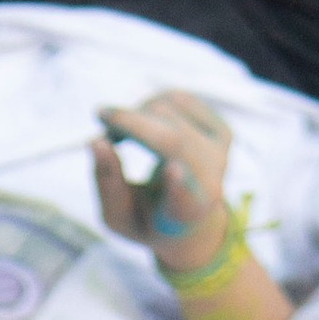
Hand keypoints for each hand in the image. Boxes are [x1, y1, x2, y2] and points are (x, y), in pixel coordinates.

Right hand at [91, 91, 237, 274]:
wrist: (191, 220)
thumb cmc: (146, 218)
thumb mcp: (118, 215)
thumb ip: (107, 183)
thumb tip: (95, 142)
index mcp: (183, 216)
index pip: (184, 200)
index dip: (178, 185)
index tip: (172, 170)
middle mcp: (210, 185)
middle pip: (171, 140)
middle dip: (130, 122)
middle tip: (100, 117)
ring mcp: (220, 154)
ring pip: (170, 111)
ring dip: (135, 113)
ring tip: (119, 134)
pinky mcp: (223, 131)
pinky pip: (178, 99)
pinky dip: (151, 105)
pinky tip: (143, 123)